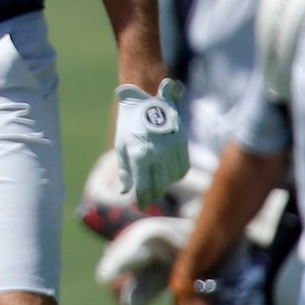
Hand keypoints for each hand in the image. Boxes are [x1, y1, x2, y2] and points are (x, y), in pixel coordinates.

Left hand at [112, 79, 187, 205]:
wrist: (145, 99)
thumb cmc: (128, 125)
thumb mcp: (121, 146)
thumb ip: (125, 171)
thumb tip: (124, 192)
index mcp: (140, 154)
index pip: (145, 186)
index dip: (143, 199)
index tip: (141, 205)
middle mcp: (158, 152)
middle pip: (160, 185)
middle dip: (153, 194)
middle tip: (146, 198)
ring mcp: (172, 147)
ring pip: (173, 178)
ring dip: (164, 184)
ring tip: (155, 185)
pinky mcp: (182, 142)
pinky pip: (183, 168)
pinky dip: (176, 175)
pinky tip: (168, 175)